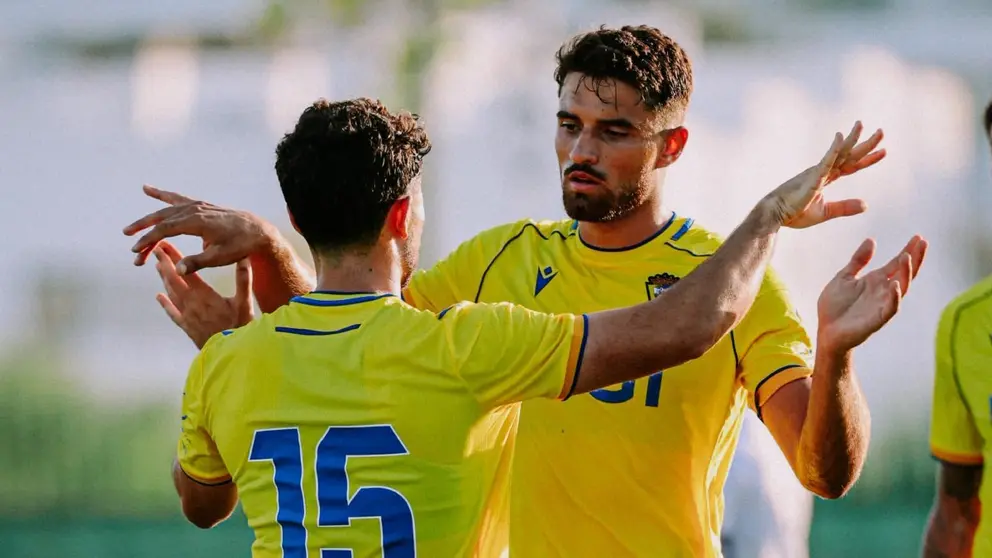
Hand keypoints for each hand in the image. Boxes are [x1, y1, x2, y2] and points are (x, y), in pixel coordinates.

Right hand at [123, 185, 274, 274]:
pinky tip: (146, 189)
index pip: (165, 229)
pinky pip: (176, 199)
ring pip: (166, 210)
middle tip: (128, 241)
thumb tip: (177, 271)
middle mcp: (195, 210)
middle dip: (143, 230)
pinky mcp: (200, 206)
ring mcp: (197, 206)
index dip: (149, 240)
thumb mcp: (220, 258)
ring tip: (130, 229)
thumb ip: (198, 263)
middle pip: (161, 218)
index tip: (136, 251)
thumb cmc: (240, 246)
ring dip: (148, 219)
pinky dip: (161, 194)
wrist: (258, 231)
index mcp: (198, 222)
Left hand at [152, 240, 253, 348]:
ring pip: (171, 293)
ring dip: (164, 279)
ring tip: (157, 266)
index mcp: (204, 295)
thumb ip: (244, 280)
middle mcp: (191, 303)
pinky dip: (165, 303)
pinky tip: (159, 297)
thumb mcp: (245, 302)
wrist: (230, 353)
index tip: (165, 245)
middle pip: (174, 280)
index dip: (174, 257)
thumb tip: (244, 258)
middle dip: (165, 263)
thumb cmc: (239, 327)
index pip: (186, 271)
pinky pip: (172, 313)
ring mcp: (187, 316)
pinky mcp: (187, 327)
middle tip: (156, 249)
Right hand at [764, 121, 884, 228]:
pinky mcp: (811, 177)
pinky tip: (839, 137)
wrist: (774, 215)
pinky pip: (825, 161)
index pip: (852, 165)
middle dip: (867, 144)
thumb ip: (845, 207)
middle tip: (882, 132)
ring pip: (838, 153)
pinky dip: (833, 149)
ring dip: (852, 139)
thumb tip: (867, 204)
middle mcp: (823, 170)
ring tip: (862, 124)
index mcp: (826, 177)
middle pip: (849, 155)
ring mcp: (817, 172)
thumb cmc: (794, 212)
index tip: (884, 151)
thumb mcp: (825, 212)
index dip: (868, 159)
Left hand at [817, 235, 927, 352]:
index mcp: (875, 281)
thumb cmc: (835, 306)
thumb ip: (858, 260)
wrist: (826, 331)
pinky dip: (894, 297)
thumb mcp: (845, 277)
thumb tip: (872, 240)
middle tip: (922, 243)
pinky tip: (895, 284)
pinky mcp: (877, 319)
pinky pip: (890, 308)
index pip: (896, 263)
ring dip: (905, 273)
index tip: (918, 237)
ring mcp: (881, 305)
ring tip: (907, 257)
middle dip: (915, 258)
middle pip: (905, 273)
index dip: (908, 250)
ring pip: (901, 288)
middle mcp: (883, 291)